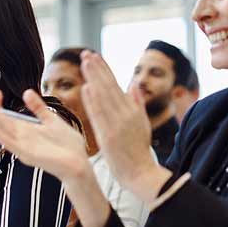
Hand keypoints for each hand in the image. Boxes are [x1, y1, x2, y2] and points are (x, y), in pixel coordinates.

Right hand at [0, 89, 90, 182]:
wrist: (79, 164)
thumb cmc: (67, 145)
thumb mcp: (52, 121)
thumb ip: (39, 108)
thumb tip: (26, 92)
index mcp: (25, 129)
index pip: (5, 114)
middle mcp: (20, 137)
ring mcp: (22, 146)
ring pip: (2, 128)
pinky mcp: (27, 155)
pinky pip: (11, 144)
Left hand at [79, 51, 169, 199]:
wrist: (139, 172)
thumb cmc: (138, 149)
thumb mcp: (142, 124)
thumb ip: (137, 103)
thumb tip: (133, 84)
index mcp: (132, 109)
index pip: (115, 84)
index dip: (104, 69)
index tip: (94, 56)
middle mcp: (126, 114)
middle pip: (109, 87)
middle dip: (97, 69)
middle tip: (86, 54)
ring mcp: (117, 124)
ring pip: (104, 97)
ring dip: (94, 79)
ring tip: (85, 63)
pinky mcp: (109, 136)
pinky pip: (100, 116)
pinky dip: (93, 101)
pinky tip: (87, 88)